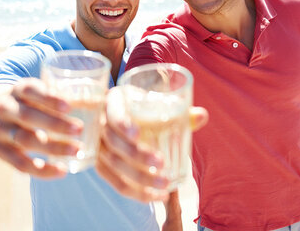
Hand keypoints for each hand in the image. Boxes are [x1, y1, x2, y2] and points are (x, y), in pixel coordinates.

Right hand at [0, 78, 83, 177]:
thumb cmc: (25, 102)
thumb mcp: (34, 93)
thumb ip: (59, 96)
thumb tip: (102, 98)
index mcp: (17, 90)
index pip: (30, 90)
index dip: (48, 98)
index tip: (69, 106)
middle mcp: (5, 108)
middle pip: (29, 117)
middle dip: (56, 124)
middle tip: (80, 129)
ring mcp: (0, 130)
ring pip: (26, 140)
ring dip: (53, 147)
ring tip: (77, 151)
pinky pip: (19, 163)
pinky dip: (41, 170)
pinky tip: (61, 171)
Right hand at [96, 87, 208, 202]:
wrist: (123, 115)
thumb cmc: (141, 106)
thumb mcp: (154, 103)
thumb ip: (177, 110)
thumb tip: (202, 115)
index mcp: (113, 102)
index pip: (113, 113)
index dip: (122, 123)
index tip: (137, 133)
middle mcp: (100, 123)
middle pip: (113, 142)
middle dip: (137, 155)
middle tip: (161, 162)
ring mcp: (97, 146)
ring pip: (113, 165)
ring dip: (139, 178)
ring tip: (164, 184)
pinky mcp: (101, 165)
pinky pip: (116, 182)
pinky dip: (136, 192)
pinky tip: (156, 196)